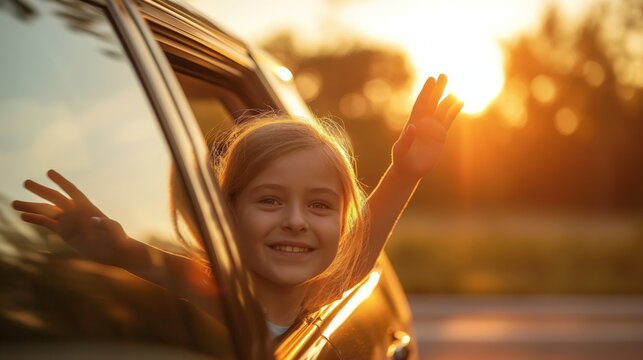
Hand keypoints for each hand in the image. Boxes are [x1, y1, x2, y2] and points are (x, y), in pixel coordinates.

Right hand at [12, 169, 127, 263]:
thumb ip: (104, 224)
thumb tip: (94, 220)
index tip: (49, 172)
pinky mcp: (64, 233)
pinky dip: (35, 220)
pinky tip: (23, 216)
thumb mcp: (113, 229)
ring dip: (31, 207)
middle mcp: (75, 212)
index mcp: (87, 206)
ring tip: (14, 203)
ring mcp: (68, 222)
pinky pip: (47, 224)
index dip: (61, 181)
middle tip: (25, 182)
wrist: (114, 251)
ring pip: (47, 212)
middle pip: (55, 198)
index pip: (71, 190)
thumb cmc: (117, 237)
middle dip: (40, 190)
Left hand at [392, 74, 462, 178]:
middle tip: (443, 75)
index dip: (426, 91)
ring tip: (454, 91)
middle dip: (438, 89)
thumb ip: (406, 139)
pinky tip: (460, 102)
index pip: (421, 103)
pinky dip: (454, 111)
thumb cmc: (401, 160)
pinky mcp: (441, 135)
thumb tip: (412, 126)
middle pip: (432, 102)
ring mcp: (433, 128)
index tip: (431, 79)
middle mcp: (424, 122)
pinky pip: (449, 120)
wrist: (409, 170)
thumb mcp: (401, 150)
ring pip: (442, 109)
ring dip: (448, 99)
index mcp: (413, 122)